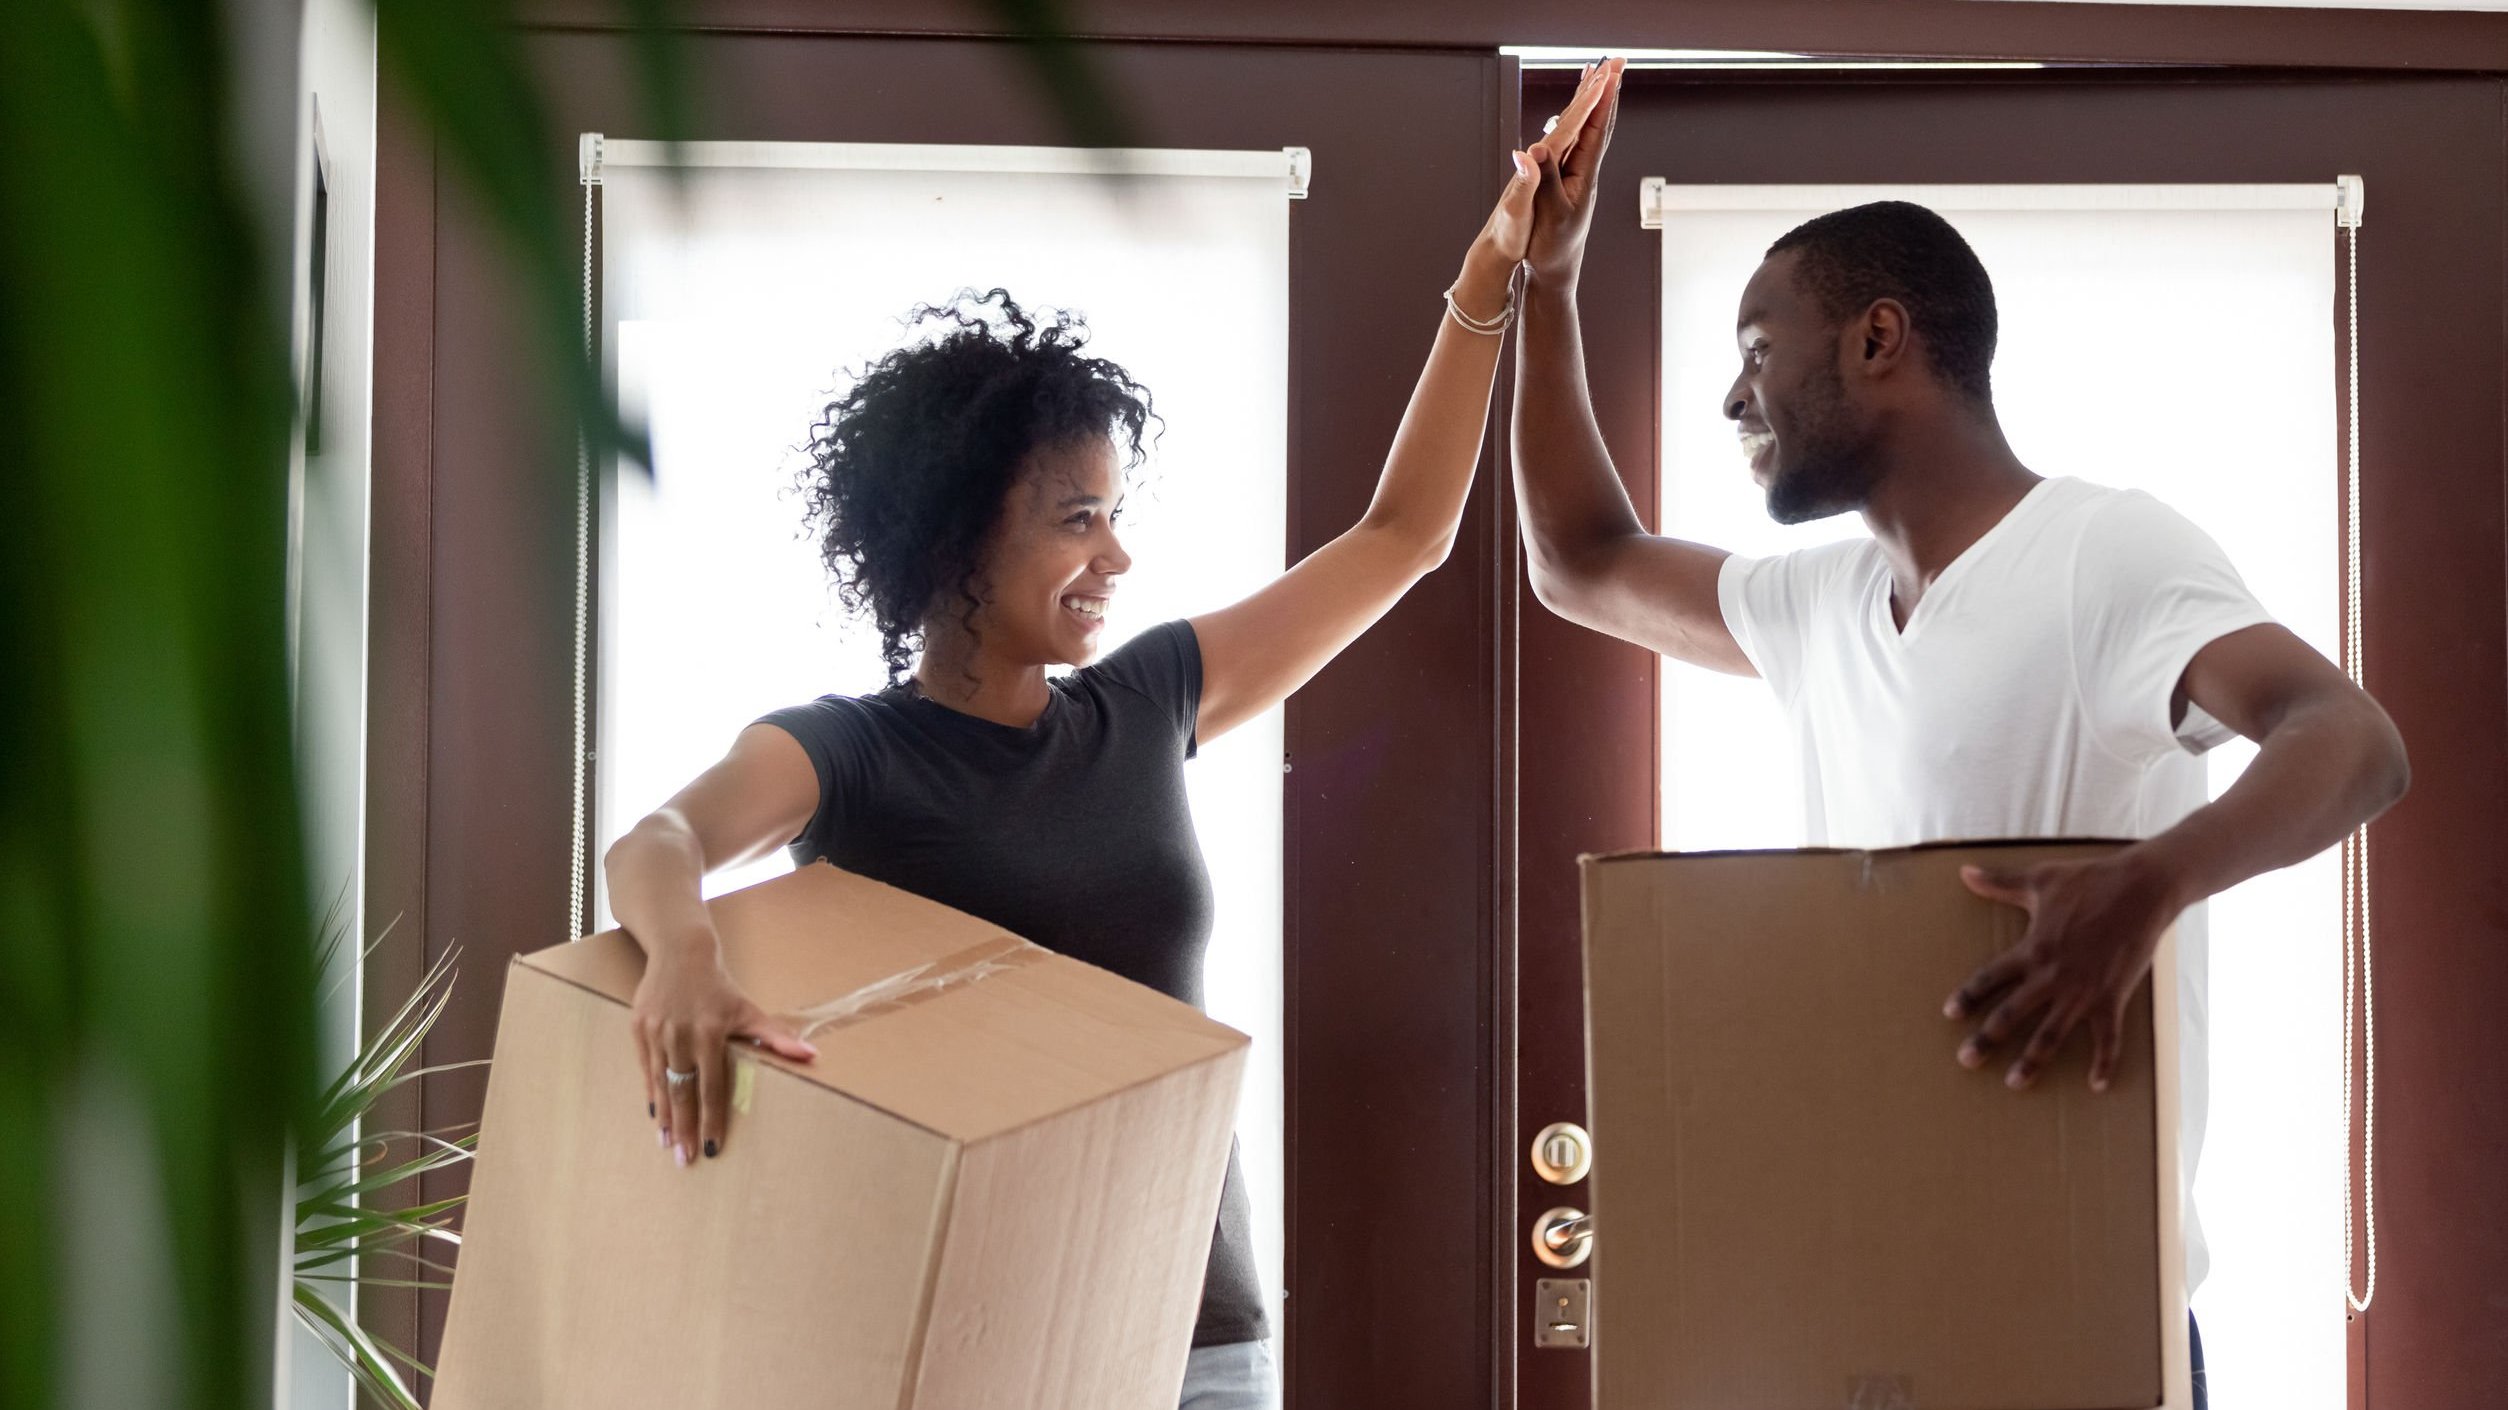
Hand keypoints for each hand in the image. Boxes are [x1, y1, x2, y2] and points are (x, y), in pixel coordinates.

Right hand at [630, 936, 816, 1166]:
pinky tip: (655, 1114)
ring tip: (667, 1144)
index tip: (712, 1147)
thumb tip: (812, 1055)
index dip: (711, 1119)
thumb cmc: (720, 987)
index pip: (712, 1087)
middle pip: (682, 1092)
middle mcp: (681, 1035)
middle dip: (684, 1129)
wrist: (681, 953)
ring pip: (660, 1083)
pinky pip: (645, 1068)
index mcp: (710, 1033)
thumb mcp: (749, 1010)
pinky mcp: (639, 1028)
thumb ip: (776, 1036)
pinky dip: (651, 1091)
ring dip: (664, 1116)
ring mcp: (657, 1032)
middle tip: (685, 1159)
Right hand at [1524, 57, 1625, 287]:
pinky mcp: (1568, 185)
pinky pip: (1576, 146)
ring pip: (1589, 133)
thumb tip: (1536, 148)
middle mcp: (1585, 173)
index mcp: (1583, 177)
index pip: (1596, 130)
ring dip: (1594, 104)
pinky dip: (1579, 124)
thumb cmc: (1551, 247)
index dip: (1603, 99)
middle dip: (1606, 93)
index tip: (1611, 72)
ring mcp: (1578, 178)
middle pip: (1599, 125)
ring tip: (1598, 79)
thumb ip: (1543, 180)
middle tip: (1615, 62)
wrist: (1556, 273)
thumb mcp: (1547, 214)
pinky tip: (1576, 119)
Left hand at [1942, 852, 2185, 1091]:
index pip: (1990, 977)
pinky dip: (2104, 1062)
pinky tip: (2096, 1086)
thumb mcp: (2040, 879)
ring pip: (2051, 1034)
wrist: (2142, 889)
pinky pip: (2108, 1037)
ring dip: (2033, 1060)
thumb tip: (1964, 871)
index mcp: (2032, 949)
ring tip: (2014, 1082)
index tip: (1950, 1014)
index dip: (1969, 995)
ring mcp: (2083, 990)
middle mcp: (2052, 975)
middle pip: (2012, 1013)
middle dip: (1987, 1038)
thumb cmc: (2089, 881)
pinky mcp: (2113, 997)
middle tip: (1966, 1060)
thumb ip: (2000, 883)